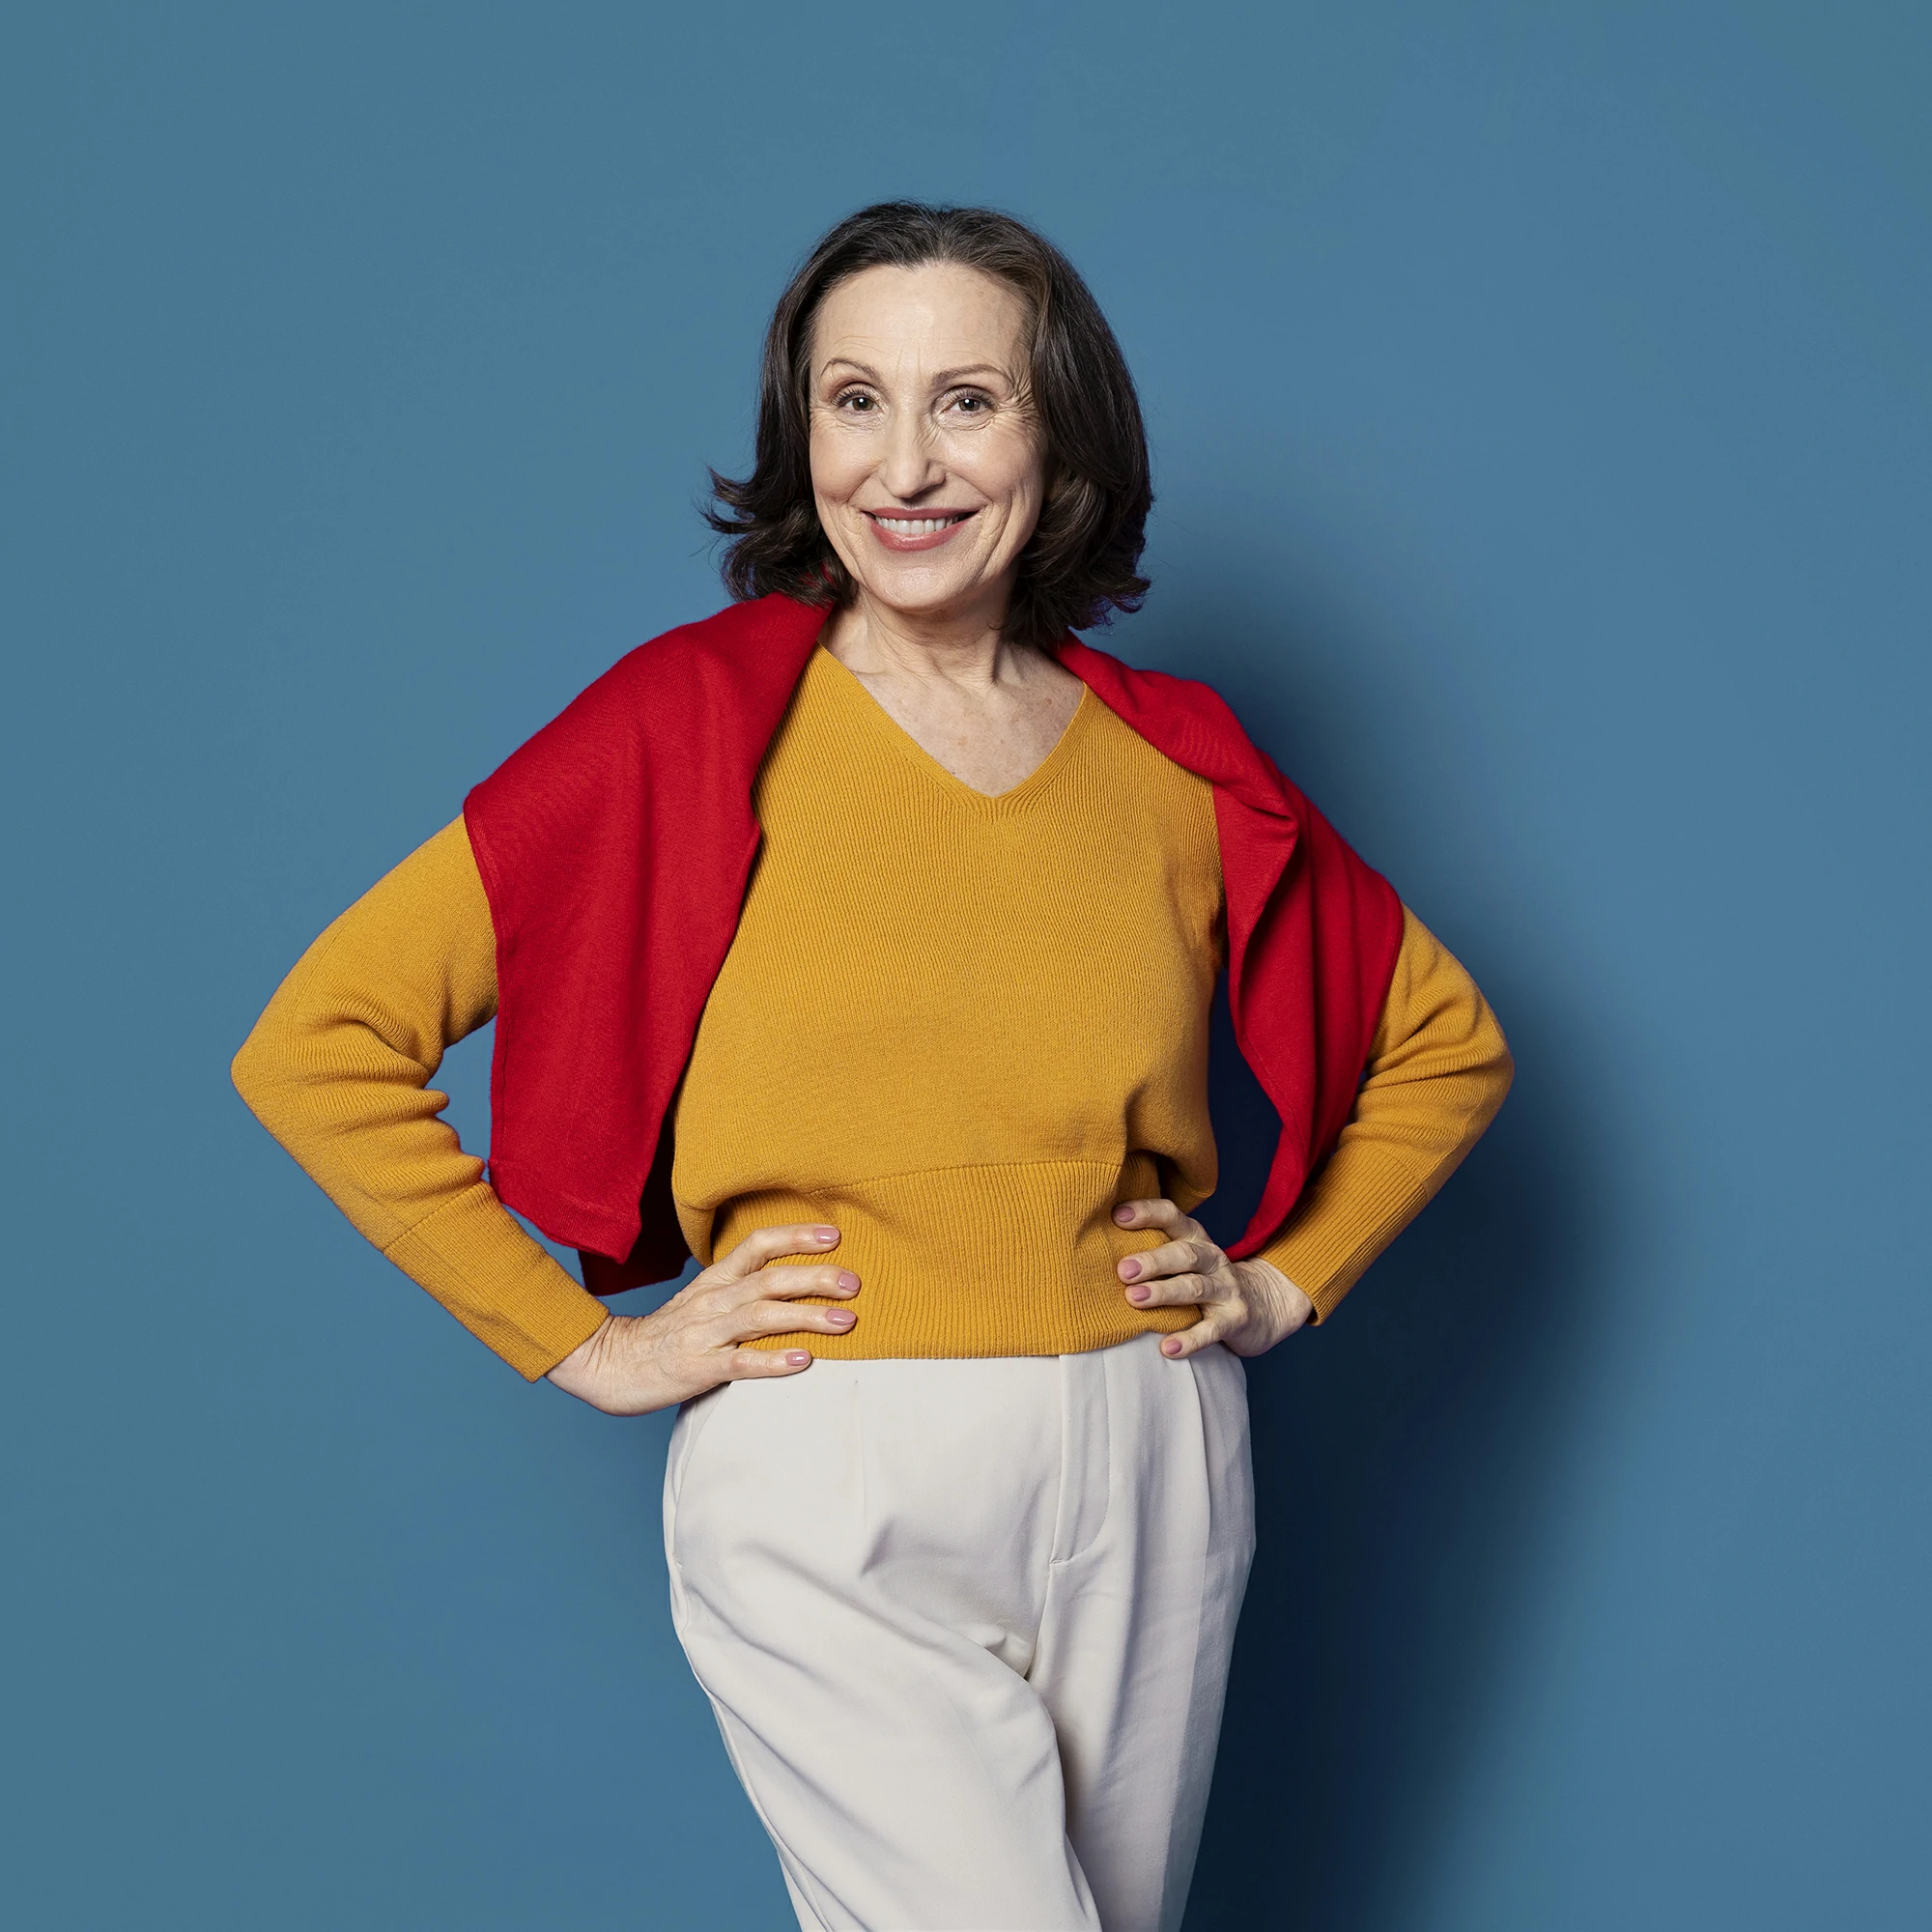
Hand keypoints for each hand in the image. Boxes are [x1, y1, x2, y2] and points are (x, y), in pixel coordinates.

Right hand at [546, 1223, 857, 1414]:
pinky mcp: (698, 1368)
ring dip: (808, 1317)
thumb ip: (741, 1290)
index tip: (834, 1236)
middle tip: (855, 1283)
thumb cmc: (667, 1334)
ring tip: (847, 1321)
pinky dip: (773, 1361)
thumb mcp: (702, 1300)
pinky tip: (803, 1362)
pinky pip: (740, 1363)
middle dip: (816, 1278)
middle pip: (770, 1279)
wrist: (609, 1364)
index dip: (796, 1237)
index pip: (757, 1245)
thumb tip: (793, 1283)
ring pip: (761, 1317)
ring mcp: (705, 1334)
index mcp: (715, 1280)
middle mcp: (713, 1300)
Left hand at [1113, 1197, 1313, 1360]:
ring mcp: (1227, 1289)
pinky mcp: (1235, 1320)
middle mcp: (1212, 1259)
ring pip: (1195, 1287)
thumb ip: (1155, 1247)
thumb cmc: (1208, 1278)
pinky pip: (1211, 1330)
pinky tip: (1167, 1348)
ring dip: (1164, 1292)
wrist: (1267, 1304)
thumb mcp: (1188, 1256)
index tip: (1117, 1216)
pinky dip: (1189, 1340)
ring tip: (1134, 1299)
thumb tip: (1097, 1245)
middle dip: (1153, 1260)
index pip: (1173, 1217)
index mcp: (1196, 1239)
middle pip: (1184, 1254)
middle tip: (1122, 1270)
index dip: (1147, 1213)